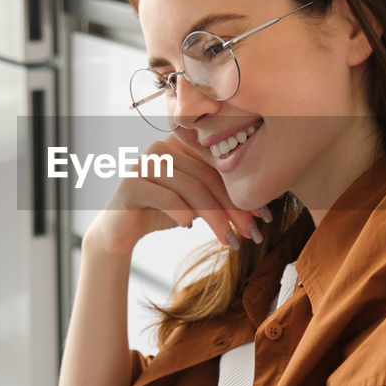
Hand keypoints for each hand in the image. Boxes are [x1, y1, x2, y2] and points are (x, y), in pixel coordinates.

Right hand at [84, 136, 261, 255]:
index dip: (243, 190)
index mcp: (181, 144)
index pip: (218, 165)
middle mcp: (162, 147)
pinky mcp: (129, 182)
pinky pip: (164, 196)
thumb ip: (220, 196)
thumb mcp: (197, 202)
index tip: (264, 216)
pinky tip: (190, 227)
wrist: (122, 230)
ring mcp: (143, 162)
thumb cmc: (164, 213)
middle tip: (252, 234)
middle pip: (206, 177)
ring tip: (230, 240)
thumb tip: (260, 209)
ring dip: (215, 217)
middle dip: (233, 208)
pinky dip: (180, 212)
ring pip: (190, 188)